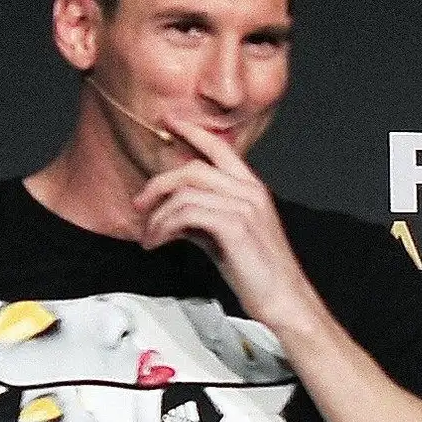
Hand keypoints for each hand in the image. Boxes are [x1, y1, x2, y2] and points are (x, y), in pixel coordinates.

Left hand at [131, 128, 313, 328]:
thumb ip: (203, 216)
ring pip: (184, 193)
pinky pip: (185, 214)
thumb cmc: (258, 272)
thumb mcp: (227, 236)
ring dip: (157, 215)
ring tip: (149, 237)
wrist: (283, 299)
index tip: (169, 122)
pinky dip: (163, 227)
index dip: (193, 132)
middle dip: (157, 184)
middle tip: (139, 205)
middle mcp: (250, 191)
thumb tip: (170, 213)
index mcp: (252, 188)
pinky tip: (158, 242)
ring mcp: (244, 207)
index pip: (221, 149)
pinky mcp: (234, 226)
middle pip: (192, 169)